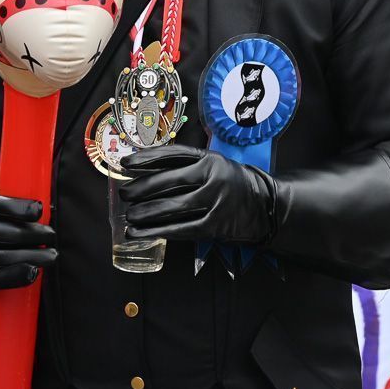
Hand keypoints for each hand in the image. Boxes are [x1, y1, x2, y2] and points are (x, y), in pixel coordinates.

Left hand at [118, 145, 274, 244]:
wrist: (265, 205)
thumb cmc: (232, 183)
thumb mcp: (214, 164)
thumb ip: (186, 166)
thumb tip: (145, 171)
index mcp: (209, 159)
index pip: (171, 155)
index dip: (146, 159)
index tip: (125, 164)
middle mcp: (211, 177)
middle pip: (168, 181)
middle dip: (141, 189)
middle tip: (123, 194)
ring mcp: (214, 202)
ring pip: (171, 207)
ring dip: (145, 213)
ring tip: (129, 216)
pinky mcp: (215, 226)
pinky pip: (180, 229)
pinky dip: (157, 231)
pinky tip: (140, 233)